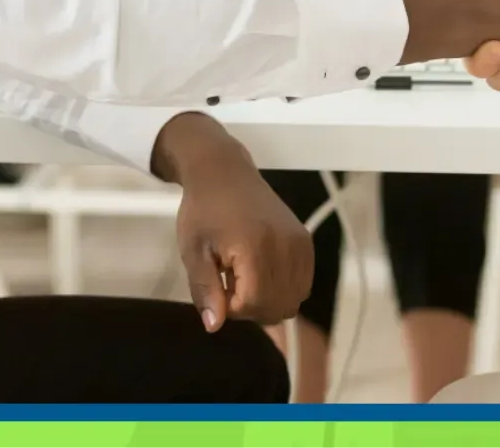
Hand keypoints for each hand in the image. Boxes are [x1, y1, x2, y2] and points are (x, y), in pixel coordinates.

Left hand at [150, 113, 312, 330]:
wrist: (224, 173)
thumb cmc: (204, 209)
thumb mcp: (194, 251)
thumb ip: (205, 290)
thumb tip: (214, 325)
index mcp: (255, 246)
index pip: (255, 304)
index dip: (232, 308)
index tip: (218, 288)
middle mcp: (285, 245)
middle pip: (278, 306)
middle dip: (251, 308)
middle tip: (228, 285)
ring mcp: (299, 243)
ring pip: (293, 300)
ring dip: (269, 301)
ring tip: (244, 278)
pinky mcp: (305, 241)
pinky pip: (303, 284)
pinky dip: (284, 290)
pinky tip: (261, 273)